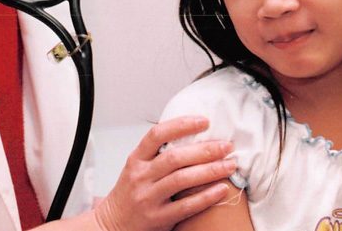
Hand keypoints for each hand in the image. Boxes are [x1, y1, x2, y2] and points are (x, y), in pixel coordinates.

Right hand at [94, 116, 236, 230]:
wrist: (111, 224)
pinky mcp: (157, 218)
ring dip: (210, 171)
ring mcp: (148, 198)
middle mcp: (141, 176)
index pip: (157, 134)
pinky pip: (186, 206)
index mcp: (136, 159)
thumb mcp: (138, 166)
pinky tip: (222, 189)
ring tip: (230, 165)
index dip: (182, 125)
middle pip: (175, 157)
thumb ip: (159, 152)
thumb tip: (194, 133)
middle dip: (205, 150)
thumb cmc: (131, 192)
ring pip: (182, 180)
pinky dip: (206, 197)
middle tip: (227, 146)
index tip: (204, 121)